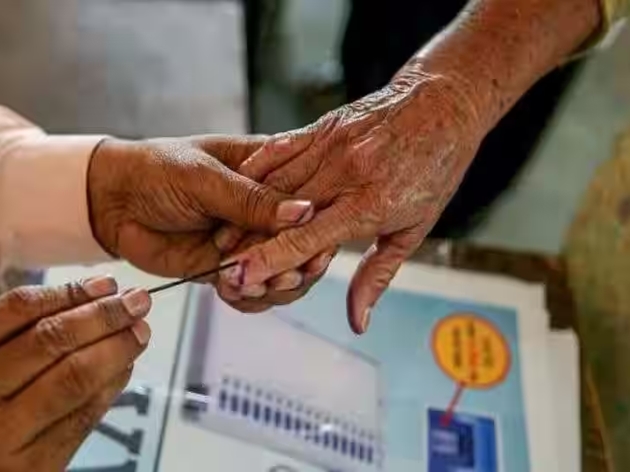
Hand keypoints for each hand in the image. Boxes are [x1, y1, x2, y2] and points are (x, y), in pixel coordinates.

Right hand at [0, 276, 150, 471]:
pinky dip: (111, 386)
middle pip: (51, 339)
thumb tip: (96, 298)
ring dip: (116, 348)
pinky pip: (83, 416)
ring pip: (74, 377)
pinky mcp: (32, 467)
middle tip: (137, 302)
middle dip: (104, 315)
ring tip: (139, 332)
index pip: (18, 309)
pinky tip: (125, 367)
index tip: (107, 284)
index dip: (71, 291)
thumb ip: (14, 333)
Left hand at [87, 136, 313, 278]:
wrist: (110, 201)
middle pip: (303, 243)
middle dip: (297, 264)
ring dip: (273, 285)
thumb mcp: (203, 177)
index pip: (310, 199)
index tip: (316, 247)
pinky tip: (232, 291)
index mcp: (269, 171)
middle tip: (284, 276)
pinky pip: (250, 290)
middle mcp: (264, 208)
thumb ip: (250, 199)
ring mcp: (246, 240)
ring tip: (252, 285)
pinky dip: (247, 297)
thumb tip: (303, 211)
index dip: (317, 226)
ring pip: (281, 272)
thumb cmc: (154, 170)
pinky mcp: (226, 267)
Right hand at [217, 65, 484, 331]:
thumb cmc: (434, 169)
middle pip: (281, 214)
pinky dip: (255, 170)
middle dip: (246, 242)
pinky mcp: (322, 126)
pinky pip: (279, 149)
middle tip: (219, 265)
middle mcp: (345, 173)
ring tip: (219, 235)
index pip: (307, 239)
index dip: (270, 261)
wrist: (444, 102)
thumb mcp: (414, 229)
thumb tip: (358, 321)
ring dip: (243, 210)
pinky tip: (236, 187)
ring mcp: (330, 146)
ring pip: (274, 183)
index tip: (240, 277)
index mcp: (369, 204)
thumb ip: (377, 276)